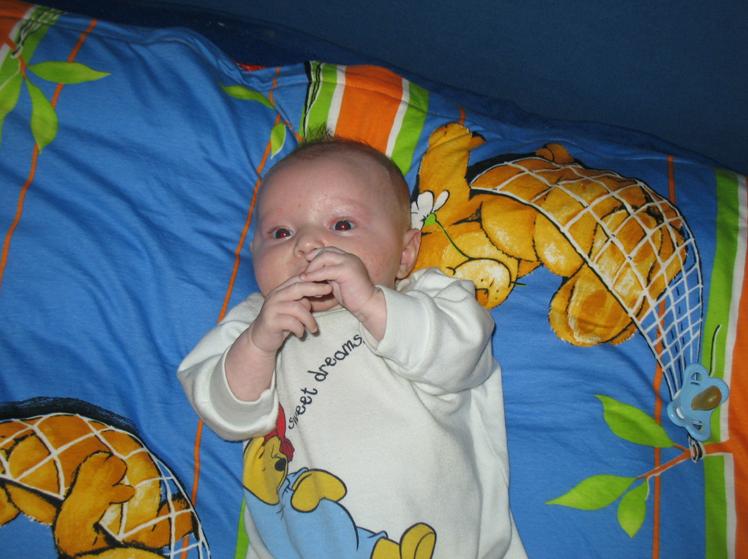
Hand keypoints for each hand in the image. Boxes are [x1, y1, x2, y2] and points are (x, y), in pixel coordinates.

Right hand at [226, 276, 331, 400]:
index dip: (314, 279)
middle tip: (329, 291)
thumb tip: (322, 292)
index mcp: (281, 290)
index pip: (298, 279)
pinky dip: (300, 329)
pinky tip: (301, 334)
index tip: (328, 283)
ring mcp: (272, 308)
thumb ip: (304, 300)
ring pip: (297, 308)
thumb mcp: (293, 308)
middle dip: (315, 288)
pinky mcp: (270, 321)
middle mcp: (275, 296)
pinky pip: (291, 323)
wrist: (261, 338)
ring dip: (309, 319)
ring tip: (314, 329)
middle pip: (297, 288)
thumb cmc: (282, 321)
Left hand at [300, 247, 386, 339]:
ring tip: (304, 277)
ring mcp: (349, 262)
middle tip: (303, 272)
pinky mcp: (346, 270)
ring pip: (324, 257)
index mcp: (348, 258)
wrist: (368, 305)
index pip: (329, 250)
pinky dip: (315, 275)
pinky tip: (307, 280)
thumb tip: (312, 273)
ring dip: (312, 267)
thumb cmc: (353, 297)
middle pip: (325, 251)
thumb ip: (327, 275)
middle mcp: (349, 257)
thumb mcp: (337, 282)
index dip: (316, 255)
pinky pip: (326, 270)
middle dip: (312, 260)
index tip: (306, 264)